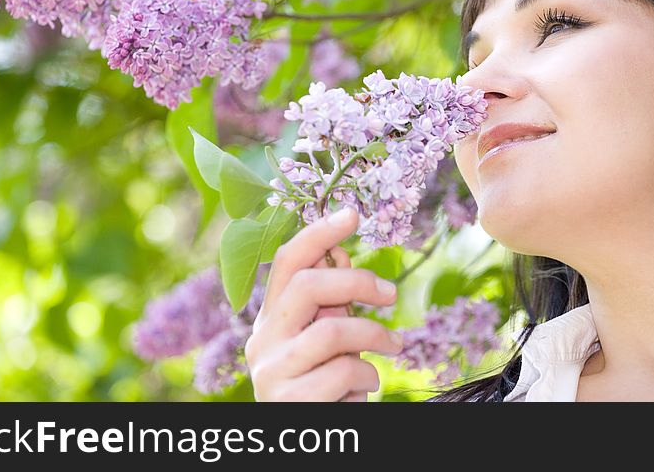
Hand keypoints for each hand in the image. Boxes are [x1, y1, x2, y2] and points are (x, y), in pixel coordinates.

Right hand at [245, 207, 402, 401]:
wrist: (310, 441)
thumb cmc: (324, 389)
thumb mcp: (325, 342)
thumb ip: (328, 304)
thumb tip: (340, 253)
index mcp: (269, 320)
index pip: (286, 262)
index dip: (318, 232)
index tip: (352, 213)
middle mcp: (261, 341)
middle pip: (307, 285)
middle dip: (357, 282)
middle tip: (391, 293)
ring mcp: (271, 372)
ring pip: (333, 330)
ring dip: (374, 337)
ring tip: (392, 347)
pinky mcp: (289, 402)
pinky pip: (344, 372)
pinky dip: (368, 377)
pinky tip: (365, 388)